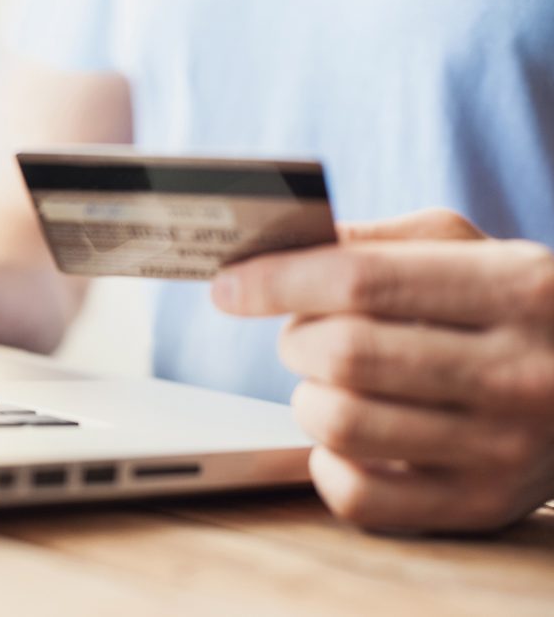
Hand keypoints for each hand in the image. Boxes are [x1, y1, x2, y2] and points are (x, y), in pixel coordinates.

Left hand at [212, 208, 553, 532]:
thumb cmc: (514, 308)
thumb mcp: (468, 250)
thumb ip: (377, 242)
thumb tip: (275, 252)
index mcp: (514, 287)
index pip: (361, 281)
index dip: (277, 282)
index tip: (229, 286)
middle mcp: (518, 371)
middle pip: (345, 354)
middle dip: (295, 339)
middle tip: (302, 334)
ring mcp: (504, 448)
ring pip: (343, 424)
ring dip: (307, 398)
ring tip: (330, 384)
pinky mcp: (481, 506)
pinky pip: (359, 498)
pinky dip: (326, 465)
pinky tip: (344, 441)